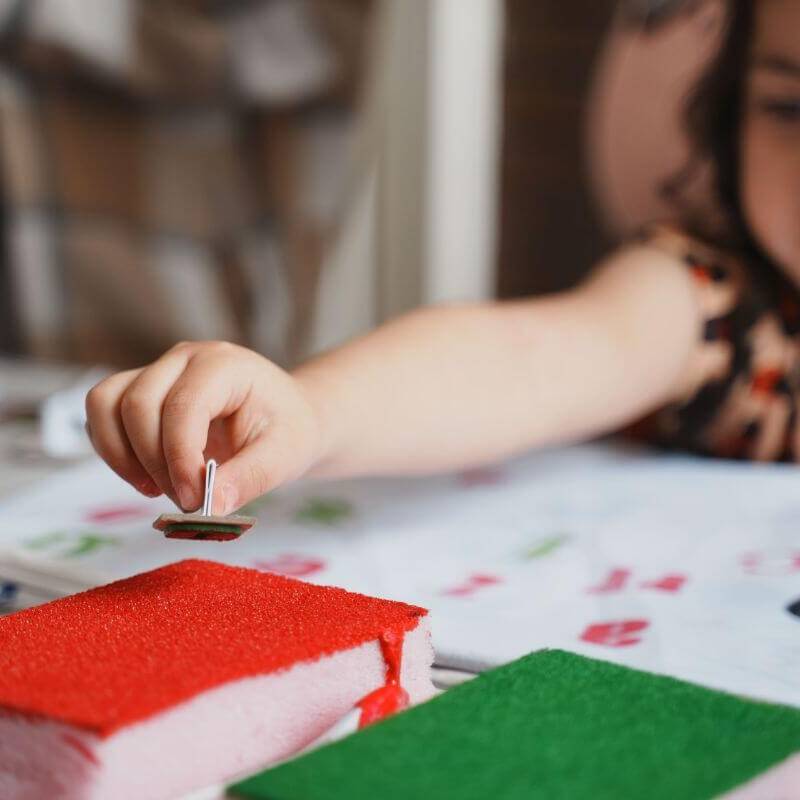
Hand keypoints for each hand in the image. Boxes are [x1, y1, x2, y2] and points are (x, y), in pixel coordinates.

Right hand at [85, 342, 322, 513]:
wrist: (287, 418)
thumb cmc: (288, 429)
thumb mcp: (285, 455)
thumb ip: (250, 478)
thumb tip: (212, 507)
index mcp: (224, 364)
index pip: (183, 406)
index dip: (180, 457)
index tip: (195, 500)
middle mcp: (185, 358)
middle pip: (138, 405)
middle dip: (155, 463)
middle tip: (186, 500)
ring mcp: (158, 371)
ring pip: (107, 404)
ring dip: (124, 457)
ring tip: (159, 490)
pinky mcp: (140, 391)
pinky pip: (102, 415)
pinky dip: (114, 452)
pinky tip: (148, 479)